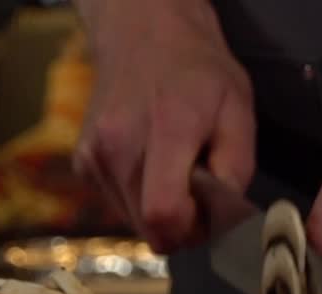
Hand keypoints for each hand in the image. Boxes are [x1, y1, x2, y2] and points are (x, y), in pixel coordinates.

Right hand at [74, 1, 254, 252]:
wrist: (143, 35)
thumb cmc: (198, 72)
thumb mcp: (238, 110)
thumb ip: (236, 168)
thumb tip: (221, 216)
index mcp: (166, 127)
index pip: (163, 213)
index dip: (190, 230)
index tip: (207, 213)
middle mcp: (120, 143)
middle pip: (148, 227)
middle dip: (180, 226)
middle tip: (198, 196)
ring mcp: (95, 154)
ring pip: (132, 221)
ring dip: (157, 212)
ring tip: (173, 173)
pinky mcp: (83, 163)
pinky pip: (116, 205)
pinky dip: (138, 198)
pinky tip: (149, 166)